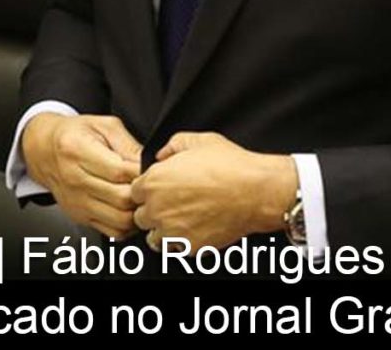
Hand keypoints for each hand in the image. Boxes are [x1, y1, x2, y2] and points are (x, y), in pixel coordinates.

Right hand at [22, 113, 143, 239]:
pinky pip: (113, 232)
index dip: (142, 172)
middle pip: (121, 198)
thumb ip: (128, 144)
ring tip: (140, 197)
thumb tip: (151, 164)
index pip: (119, 171)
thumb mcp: (103, 125)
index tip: (150, 169)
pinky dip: (127, 225)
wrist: (44, 150)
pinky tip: (128, 209)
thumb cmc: (74, 135)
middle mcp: (74, 179)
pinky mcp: (80, 216)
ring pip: (120, 219)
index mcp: (77, 150)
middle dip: (142, 192)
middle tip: (148, 184)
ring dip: (137, 211)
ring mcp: (76, 201)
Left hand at [131, 131, 297, 251]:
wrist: (256, 191)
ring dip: (162, 230)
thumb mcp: (196, 141)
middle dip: (152, 210)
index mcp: (153, 182)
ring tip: (180, 221)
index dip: (148, 190)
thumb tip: (162, 154)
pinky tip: (193, 230)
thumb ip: (172, 146)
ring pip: (153, 237)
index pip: (133, 192)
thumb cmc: (229, 165)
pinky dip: (180, 243)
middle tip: (171, 205)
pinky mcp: (190, 247)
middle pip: (140, 215)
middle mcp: (158, 208)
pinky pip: (175, 249)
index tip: (160, 190)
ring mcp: (173, 230)